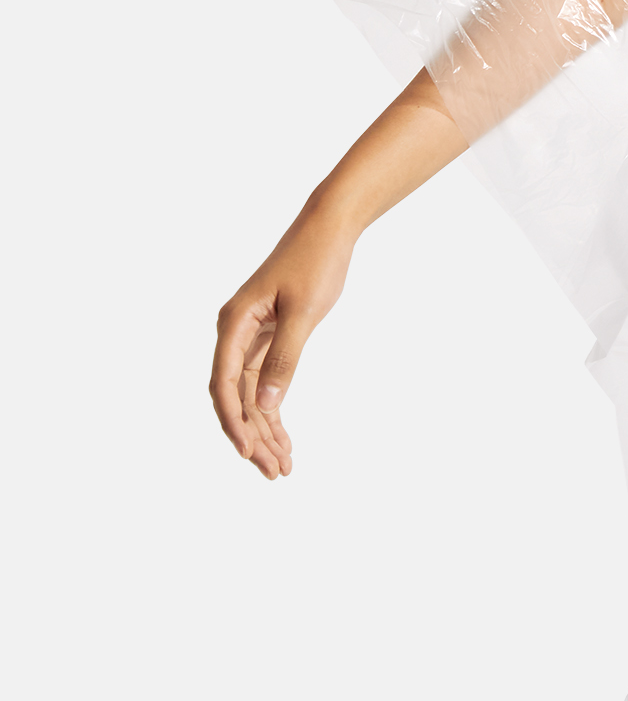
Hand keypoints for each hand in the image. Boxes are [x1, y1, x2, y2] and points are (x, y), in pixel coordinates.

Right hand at [210, 210, 354, 477]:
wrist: (329, 228)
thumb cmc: (316, 262)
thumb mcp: (305, 311)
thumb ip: (284, 358)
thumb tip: (264, 404)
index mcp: (234, 324)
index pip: (224, 385)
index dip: (234, 423)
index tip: (250, 454)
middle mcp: (234, 332)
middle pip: (234, 397)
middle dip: (253, 437)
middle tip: (276, 472)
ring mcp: (249, 336)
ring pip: (249, 395)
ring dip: (265, 429)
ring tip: (283, 465)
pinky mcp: (268, 336)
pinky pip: (263, 381)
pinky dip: (273, 408)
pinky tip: (283, 435)